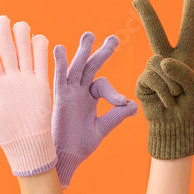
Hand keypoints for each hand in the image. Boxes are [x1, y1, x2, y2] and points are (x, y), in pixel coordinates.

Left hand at [0, 16, 55, 175]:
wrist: (28, 145)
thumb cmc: (5, 134)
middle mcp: (11, 78)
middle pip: (8, 49)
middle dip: (4, 33)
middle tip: (1, 19)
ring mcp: (27, 80)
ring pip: (25, 52)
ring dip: (22, 37)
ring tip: (19, 25)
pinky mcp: (42, 84)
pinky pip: (42, 63)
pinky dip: (41, 50)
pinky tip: (38, 38)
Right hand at [52, 32, 137, 187]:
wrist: (66, 158)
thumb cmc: (81, 144)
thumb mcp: (103, 128)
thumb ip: (116, 115)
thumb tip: (133, 105)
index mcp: (90, 97)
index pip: (103, 85)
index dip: (114, 93)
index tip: (123, 104)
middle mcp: (80, 91)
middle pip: (91, 66)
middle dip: (101, 52)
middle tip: (113, 39)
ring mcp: (70, 93)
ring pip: (77, 67)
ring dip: (83, 51)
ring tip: (89, 35)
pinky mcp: (60, 99)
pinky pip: (60, 78)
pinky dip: (60, 64)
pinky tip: (60, 49)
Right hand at [134, 0, 193, 159]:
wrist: (175, 129)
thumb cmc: (189, 108)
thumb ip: (183, 70)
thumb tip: (162, 61)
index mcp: (185, 59)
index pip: (188, 33)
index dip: (190, 15)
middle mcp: (167, 60)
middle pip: (157, 34)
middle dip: (147, 15)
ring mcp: (153, 70)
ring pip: (160, 62)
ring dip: (173, 83)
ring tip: (176, 96)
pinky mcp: (142, 81)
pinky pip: (153, 76)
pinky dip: (164, 90)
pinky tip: (167, 101)